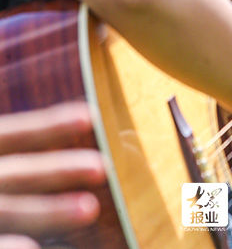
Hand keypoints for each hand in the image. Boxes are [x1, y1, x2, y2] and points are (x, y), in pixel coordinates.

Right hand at [0, 102, 105, 248]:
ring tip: (90, 208)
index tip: (90, 116)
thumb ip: (13, 148)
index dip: (48, 125)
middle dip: (57, 169)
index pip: (13, 134)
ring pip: (6, 212)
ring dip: (48, 211)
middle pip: (15, 173)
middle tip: (102, 166)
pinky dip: (9, 246)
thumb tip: (80, 117)